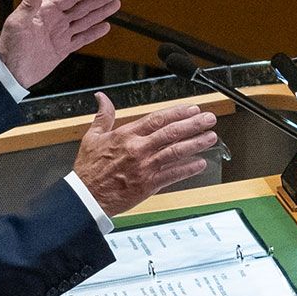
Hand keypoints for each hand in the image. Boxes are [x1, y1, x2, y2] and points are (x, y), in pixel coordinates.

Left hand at [0, 0, 121, 85]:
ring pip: (85, 20)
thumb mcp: (17, 23)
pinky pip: (82, 38)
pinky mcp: (63, 49)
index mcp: (45, 11)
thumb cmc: (10, 47)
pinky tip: (106, 26)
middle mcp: (55, 20)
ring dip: (101, 12)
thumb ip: (29, 3)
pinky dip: (94, 32)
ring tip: (116, 4)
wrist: (10, 74)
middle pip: (82, 6)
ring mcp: (60, 34)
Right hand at [70, 91, 222, 215]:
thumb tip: (101, 97)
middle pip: (171, 133)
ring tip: (211, 137)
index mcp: (126, 135)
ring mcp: (145, 167)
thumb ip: (103, 116)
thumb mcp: (92, 137)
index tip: (192, 108)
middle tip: (209, 118)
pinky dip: (188, 169)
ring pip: (176, 152)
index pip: (157, 119)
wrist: (85, 197)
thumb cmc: (88, 169)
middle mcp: (138, 149)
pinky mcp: (148, 185)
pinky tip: (200, 163)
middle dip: (193, 124)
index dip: (177, 112)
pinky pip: (172, 175)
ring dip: (196, 144)